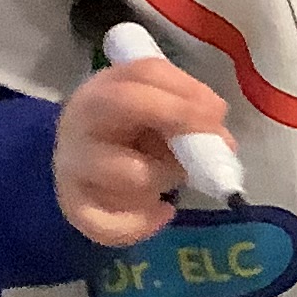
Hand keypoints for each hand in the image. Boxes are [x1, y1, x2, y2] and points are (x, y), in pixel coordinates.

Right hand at [56, 60, 228, 246]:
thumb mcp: (157, 121)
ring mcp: (72, 163)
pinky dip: (142, 224)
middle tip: (207, 142)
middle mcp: (82, 118)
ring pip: (129, 171)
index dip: (186, 89)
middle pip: (123, 101)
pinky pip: (108, 222)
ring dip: (165, 177)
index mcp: (108, 87)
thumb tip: (224, 142)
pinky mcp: (73, 206)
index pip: (146, 72)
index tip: (217, 112)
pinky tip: (160, 214)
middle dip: (175, 115)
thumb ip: (190, 120)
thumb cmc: (129, 138)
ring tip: (171, 180)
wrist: (80, 170)